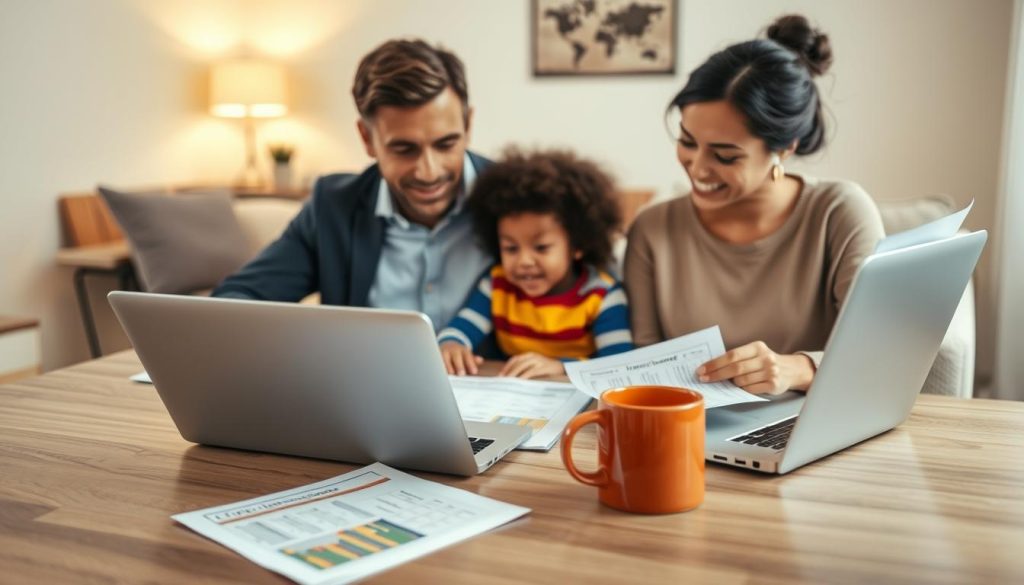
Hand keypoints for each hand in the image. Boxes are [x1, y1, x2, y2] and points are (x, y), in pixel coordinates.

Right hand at [440, 341, 481, 375]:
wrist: (446, 346)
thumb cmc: (458, 355)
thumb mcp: (466, 355)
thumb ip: (472, 359)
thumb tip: (480, 360)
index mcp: (462, 350)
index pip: (467, 356)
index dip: (471, 364)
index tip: (474, 372)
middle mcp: (452, 350)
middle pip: (456, 357)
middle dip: (459, 365)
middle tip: (461, 374)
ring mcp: (443, 353)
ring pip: (445, 359)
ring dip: (447, 367)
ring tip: (449, 375)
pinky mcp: (436, 357)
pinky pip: (437, 362)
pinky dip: (438, 368)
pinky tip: (439, 375)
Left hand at [498, 352, 565, 378]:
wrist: (563, 369)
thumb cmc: (546, 370)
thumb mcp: (535, 366)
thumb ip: (525, 368)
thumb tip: (511, 378)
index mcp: (529, 355)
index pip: (514, 359)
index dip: (507, 366)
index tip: (501, 375)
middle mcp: (533, 356)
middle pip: (517, 363)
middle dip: (508, 372)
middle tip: (502, 381)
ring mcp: (538, 360)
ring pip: (522, 366)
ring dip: (514, 374)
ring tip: (509, 382)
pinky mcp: (543, 366)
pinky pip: (531, 371)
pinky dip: (524, 376)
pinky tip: (520, 382)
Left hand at [696, 341, 814, 394]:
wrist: (791, 370)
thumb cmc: (764, 362)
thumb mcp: (754, 354)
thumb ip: (737, 358)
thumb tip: (711, 367)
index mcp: (757, 347)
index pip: (731, 355)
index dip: (714, 363)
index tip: (701, 370)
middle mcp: (765, 358)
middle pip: (735, 368)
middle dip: (716, 374)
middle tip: (704, 379)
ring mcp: (771, 371)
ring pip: (742, 381)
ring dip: (732, 383)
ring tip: (730, 382)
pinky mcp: (774, 385)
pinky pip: (750, 390)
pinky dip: (743, 389)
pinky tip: (743, 387)